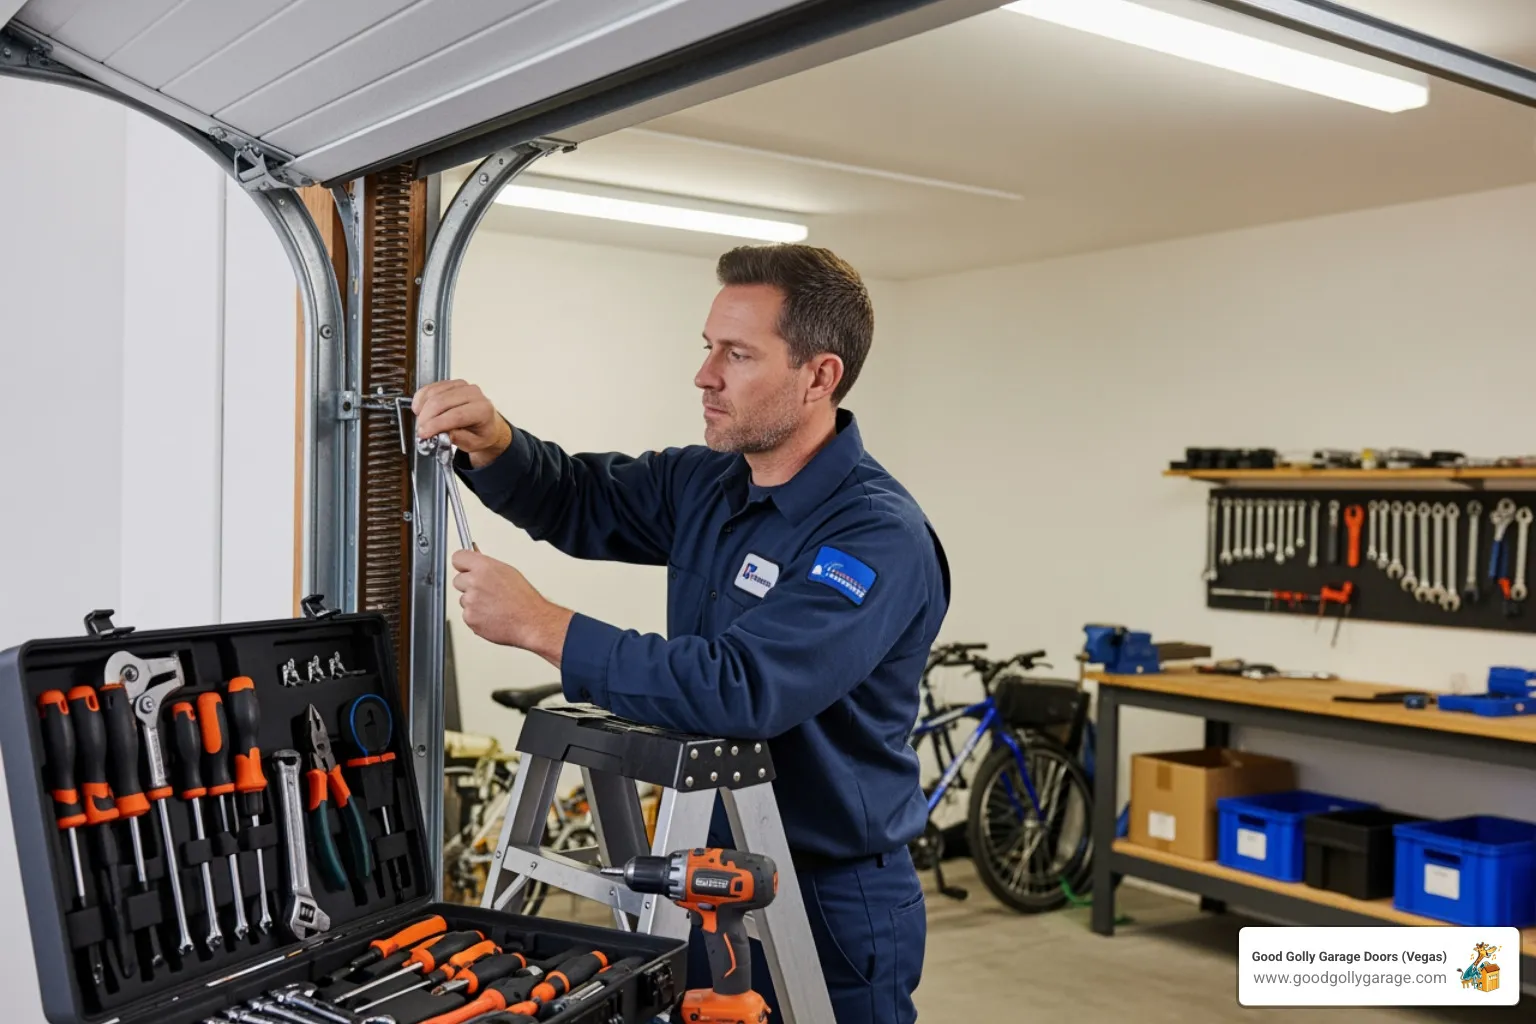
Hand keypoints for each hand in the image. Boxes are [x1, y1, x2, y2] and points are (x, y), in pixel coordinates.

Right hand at [412, 379, 512, 467]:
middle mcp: (473, 394)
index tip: (423, 434)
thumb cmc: (481, 433)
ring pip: (433, 393)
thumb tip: (440, 433)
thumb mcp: (473, 444)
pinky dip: (421, 399)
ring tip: (421, 422)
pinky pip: (431, 387)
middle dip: (426, 418)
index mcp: (482, 410)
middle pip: (442, 402)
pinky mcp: (451, 383)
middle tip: (420, 430)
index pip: (456, 415)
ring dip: (422, 409)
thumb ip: (458, 438)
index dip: (436, 424)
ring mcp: (462, 386)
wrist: (488, 423)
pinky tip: (420, 410)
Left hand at [452, 549, 572, 664]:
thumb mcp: (508, 573)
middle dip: (468, 585)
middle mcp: (474, 582)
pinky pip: (467, 615)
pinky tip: (491, 615)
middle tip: (485, 591)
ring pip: (463, 600)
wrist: (530, 621)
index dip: (462, 564)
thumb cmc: (524, 599)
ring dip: (474, 603)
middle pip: (458, 580)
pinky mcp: (469, 618)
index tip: (465, 567)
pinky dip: (476, 617)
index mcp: (484, 567)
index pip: (458, 558)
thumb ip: (487, 566)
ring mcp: (470, 601)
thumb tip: (476, 561)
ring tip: (493, 606)